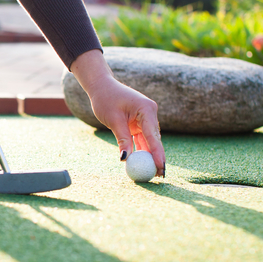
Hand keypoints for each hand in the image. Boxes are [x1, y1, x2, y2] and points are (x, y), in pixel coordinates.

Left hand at [70, 49, 165, 175]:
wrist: (101, 86)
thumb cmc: (106, 99)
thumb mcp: (113, 121)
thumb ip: (123, 140)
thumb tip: (126, 159)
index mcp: (146, 109)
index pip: (153, 136)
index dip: (157, 154)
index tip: (161, 167)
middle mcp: (150, 113)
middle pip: (155, 139)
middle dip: (157, 157)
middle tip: (159, 175)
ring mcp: (146, 117)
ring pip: (150, 140)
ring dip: (150, 155)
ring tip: (153, 173)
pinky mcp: (140, 122)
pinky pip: (143, 138)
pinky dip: (142, 149)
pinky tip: (144, 163)